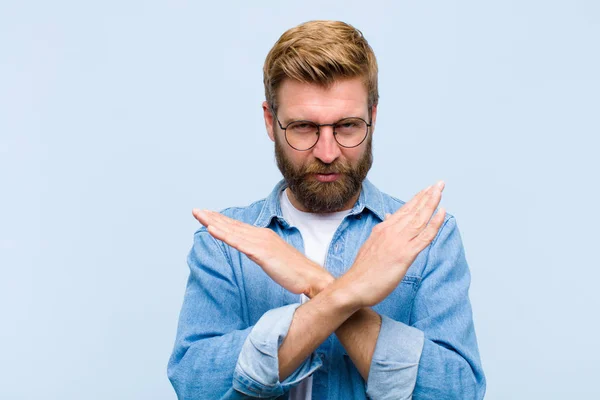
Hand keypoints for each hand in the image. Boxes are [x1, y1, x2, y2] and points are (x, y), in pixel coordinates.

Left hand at [192, 209, 333, 297]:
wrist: (311, 276)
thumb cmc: (295, 271)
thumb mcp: (274, 258)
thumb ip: (262, 252)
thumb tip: (252, 251)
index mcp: (263, 236)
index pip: (238, 226)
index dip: (221, 220)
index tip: (207, 215)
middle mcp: (261, 235)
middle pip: (232, 224)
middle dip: (212, 217)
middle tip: (195, 210)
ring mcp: (261, 243)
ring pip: (232, 231)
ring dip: (213, 222)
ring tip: (198, 215)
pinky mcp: (261, 254)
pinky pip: (238, 243)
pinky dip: (224, 235)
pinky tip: (211, 230)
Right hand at [336, 181, 446, 308]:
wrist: (353, 286)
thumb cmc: (362, 271)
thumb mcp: (371, 246)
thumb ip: (382, 233)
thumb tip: (388, 219)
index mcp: (383, 229)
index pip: (404, 210)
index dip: (417, 199)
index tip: (427, 189)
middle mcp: (391, 232)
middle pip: (413, 210)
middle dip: (427, 196)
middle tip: (439, 183)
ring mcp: (398, 242)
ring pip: (420, 219)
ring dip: (432, 203)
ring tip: (440, 190)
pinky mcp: (405, 255)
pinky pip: (424, 237)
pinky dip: (434, 224)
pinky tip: (442, 213)